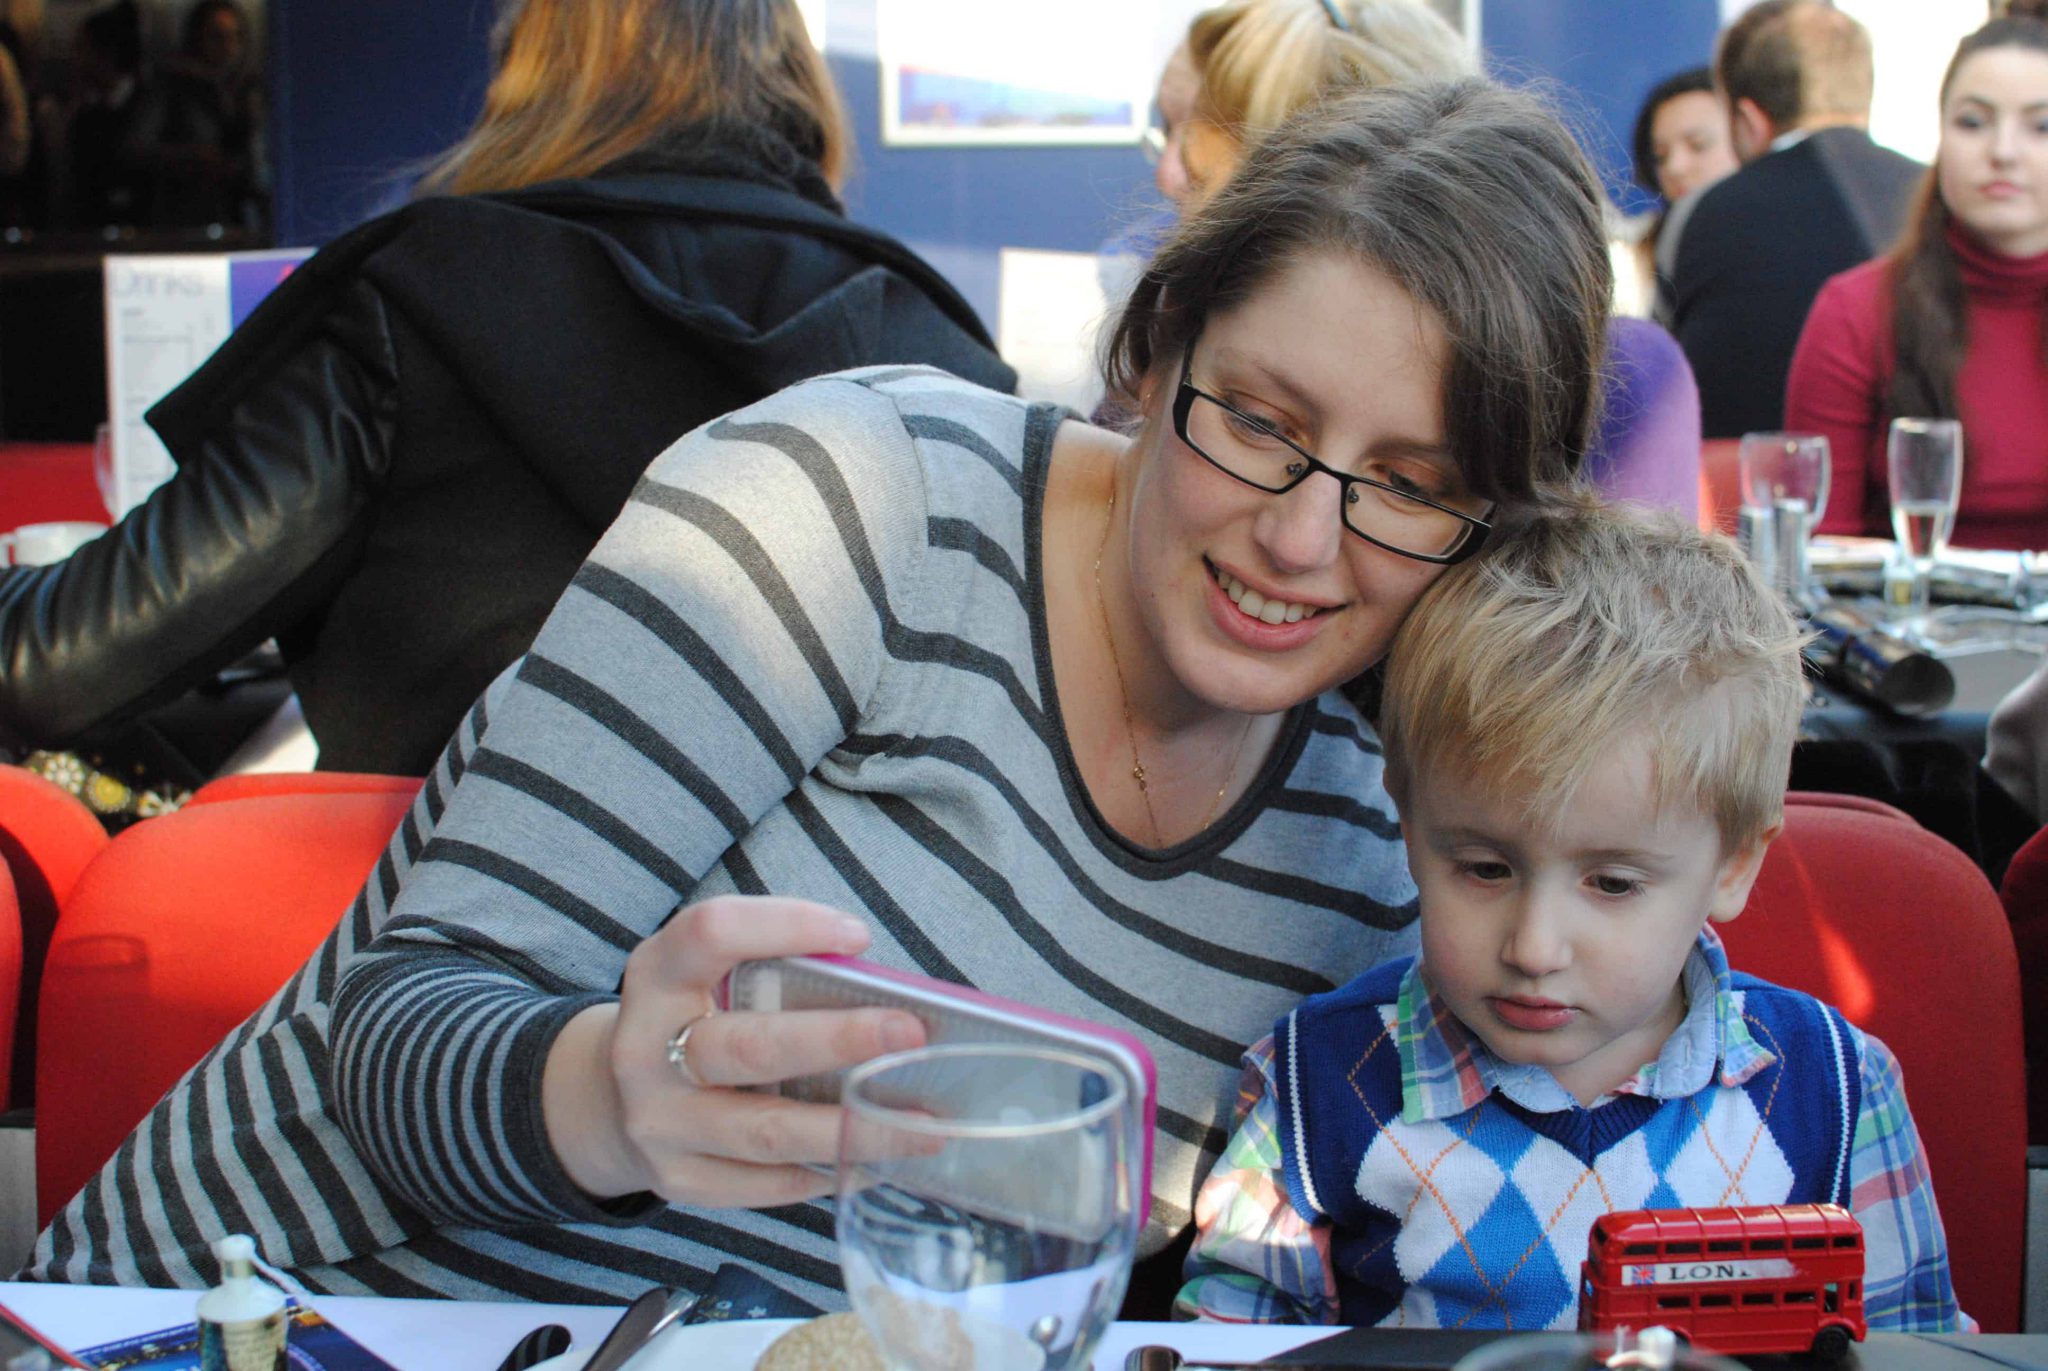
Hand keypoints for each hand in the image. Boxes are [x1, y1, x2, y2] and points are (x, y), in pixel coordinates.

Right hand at [542, 896, 925, 1207]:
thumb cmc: (696, 1019)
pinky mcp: (679, 1179)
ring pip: (767, 1132)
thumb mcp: (708, 976)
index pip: (713, 934)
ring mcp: (660, 1123)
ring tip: (924, 1125)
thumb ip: (775, 973)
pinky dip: (832, 1172)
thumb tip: (890, 998)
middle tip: (912, 1033)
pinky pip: (768, 1184)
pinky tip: (882, 1161)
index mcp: (658, 975)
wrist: (610, 1098)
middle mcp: (646, 1049)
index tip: (858, 937)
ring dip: (855, 1129)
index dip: (786, 926)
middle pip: (749, 1047)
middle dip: (837, 1040)